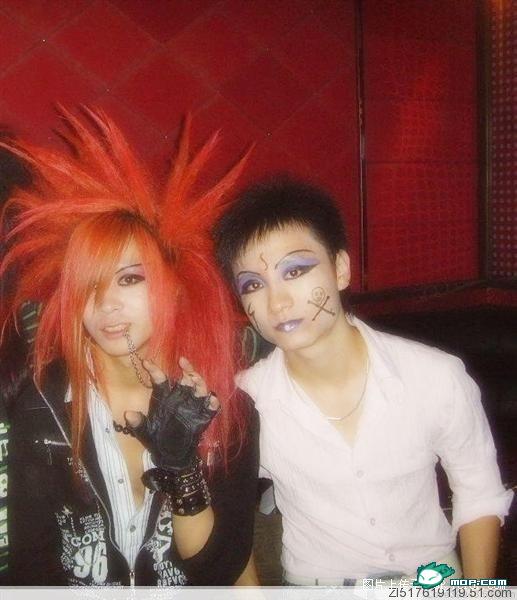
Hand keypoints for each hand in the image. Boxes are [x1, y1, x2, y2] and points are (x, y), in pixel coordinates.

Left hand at [125, 357, 218, 471]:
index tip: (146, 362)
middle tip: (182, 361)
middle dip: (187, 368)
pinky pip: (211, 407)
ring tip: (195, 378)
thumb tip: (128, 414)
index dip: (154, 369)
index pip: (160, 379)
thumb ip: (138, 423)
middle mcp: (180, 397)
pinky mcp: (203, 417)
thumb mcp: (144, 432)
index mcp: (165, 396)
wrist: (171, 455)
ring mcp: (193, 406)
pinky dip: (213, 403)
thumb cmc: (156, 439)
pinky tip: (211, 400)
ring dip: (199, 381)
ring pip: (200, 388)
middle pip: (186, 378)